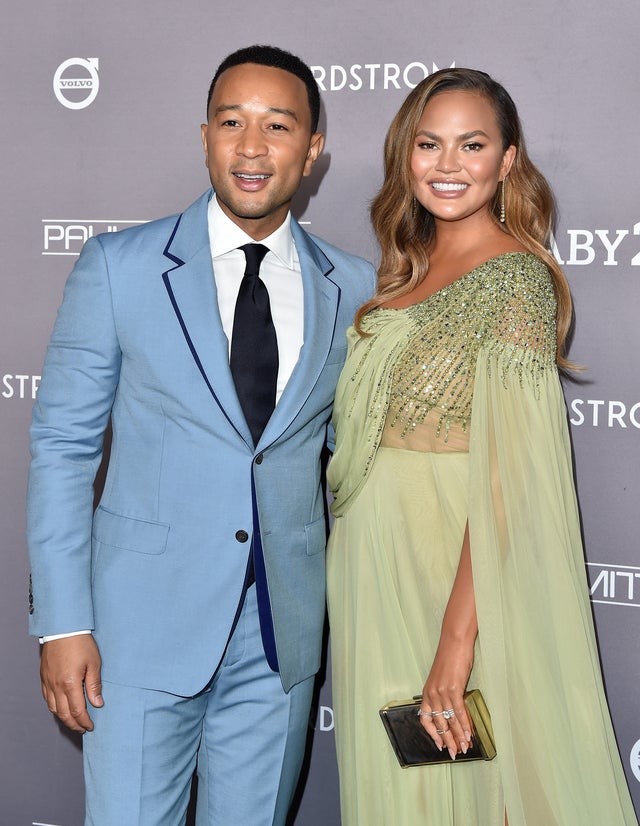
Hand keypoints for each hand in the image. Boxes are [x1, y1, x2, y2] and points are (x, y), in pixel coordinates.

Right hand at [40, 635, 102, 732]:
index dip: (85, 721)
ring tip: (73, 722)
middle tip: (83, 729)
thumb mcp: (94, 663)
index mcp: (70, 684)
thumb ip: (94, 685)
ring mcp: (48, 682)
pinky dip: (54, 708)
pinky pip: (47, 699)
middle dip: (74, 724)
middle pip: (64, 714)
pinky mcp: (44, 677)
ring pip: (53, 708)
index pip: (78, 711)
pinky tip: (61, 708)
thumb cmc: (81, 644)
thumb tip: (98, 704)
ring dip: (64, 718)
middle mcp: (56, 686)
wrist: (63, 628)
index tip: (91, 726)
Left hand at [419, 637, 473, 759]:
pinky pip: (459, 712)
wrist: (454, 641)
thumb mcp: (442, 679)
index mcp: (427, 692)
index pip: (425, 719)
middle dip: (448, 740)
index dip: (432, 734)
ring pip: (449, 720)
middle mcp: (432, 694)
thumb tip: (452, 709)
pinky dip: (465, 725)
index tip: (440, 744)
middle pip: (438, 724)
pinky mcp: (454, 689)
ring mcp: (442, 692)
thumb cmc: (450, 658)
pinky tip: (469, 734)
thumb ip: (443, 694)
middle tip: (454, 753)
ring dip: (458, 736)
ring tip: (465, 748)